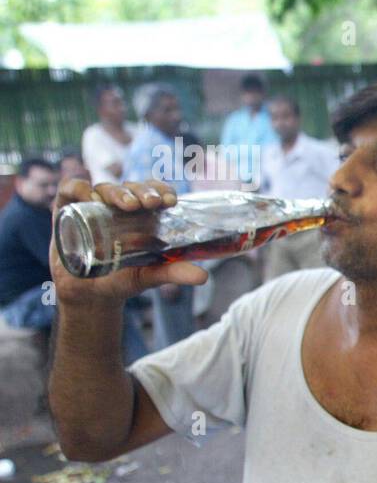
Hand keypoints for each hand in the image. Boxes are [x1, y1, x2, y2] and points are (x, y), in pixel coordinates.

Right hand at [49, 179, 208, 306]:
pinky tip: (90, 197)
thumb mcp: (148, 276)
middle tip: (152, 203)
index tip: (171, 201)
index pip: (153, 192)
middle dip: (143, 191)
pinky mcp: (66, 209)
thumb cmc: (122, 280)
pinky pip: (71, 190)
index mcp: (141, 215)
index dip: (161, 190)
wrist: (87, 294)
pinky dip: (80, 188)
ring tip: (129, 205)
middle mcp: (118, 206)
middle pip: (132, 188)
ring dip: (119, 192)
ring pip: (106, 188)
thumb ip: (173, 273)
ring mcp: (92, 206)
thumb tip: (204, 277)